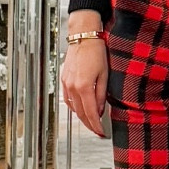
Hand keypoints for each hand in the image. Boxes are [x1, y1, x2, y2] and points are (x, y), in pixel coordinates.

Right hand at [60, 12, 108, 137]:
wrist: (83, 37)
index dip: (96, 125)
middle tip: (97, 131)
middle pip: (81, 113)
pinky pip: (68, 99)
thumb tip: (100, 110)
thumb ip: (101, 94)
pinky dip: (75, 107)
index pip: (91, 113)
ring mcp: (66, 84)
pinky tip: (82, 109)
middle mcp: (73, 87)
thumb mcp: (104, 74)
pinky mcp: (64, 80)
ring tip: (92, 122)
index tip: (101, 132)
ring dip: (82, 116)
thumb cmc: (96, 51)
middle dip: (89, 124)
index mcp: (84, 86)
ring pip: (74, 107)